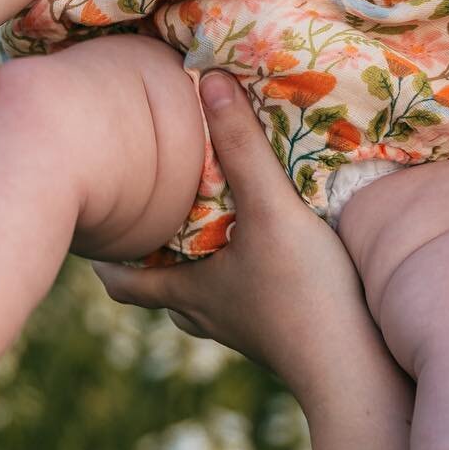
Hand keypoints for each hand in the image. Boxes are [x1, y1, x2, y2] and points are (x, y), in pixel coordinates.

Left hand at [90, 73, 380, 403]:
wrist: (358, 371)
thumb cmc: (304, 293)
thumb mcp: (271, 210)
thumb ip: (242, 147)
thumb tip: (208, 78)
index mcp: (189, 292)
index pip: (126, 282)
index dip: (103, 261)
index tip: (91, 234)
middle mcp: (209, 316)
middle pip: (162, 292)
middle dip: (150, 259)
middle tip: (148, 220)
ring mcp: (248, 330)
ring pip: (203, 303)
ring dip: (197, 273)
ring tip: (202, 237)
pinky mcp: (283, 334)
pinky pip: (245, 304)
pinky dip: (240, 282)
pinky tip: (266, 259)